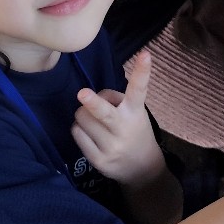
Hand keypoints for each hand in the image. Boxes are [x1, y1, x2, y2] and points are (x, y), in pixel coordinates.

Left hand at [73, 52, 166, 186]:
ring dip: (84, 114)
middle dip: (93, 102)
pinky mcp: (98, 160)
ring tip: (94, 120)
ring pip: (82, 118)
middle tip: (82, 93)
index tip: (146, 54)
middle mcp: (123, 129)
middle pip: (104, 113)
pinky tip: (90, 133)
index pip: (139, 89)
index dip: (142, 71)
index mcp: (135, 112)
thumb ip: (115, 101)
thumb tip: (88, 98)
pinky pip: (77, 133)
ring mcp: (110, 147)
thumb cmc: (134, 130)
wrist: (143, 168)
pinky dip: (80, 129)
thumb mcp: (134, 113)